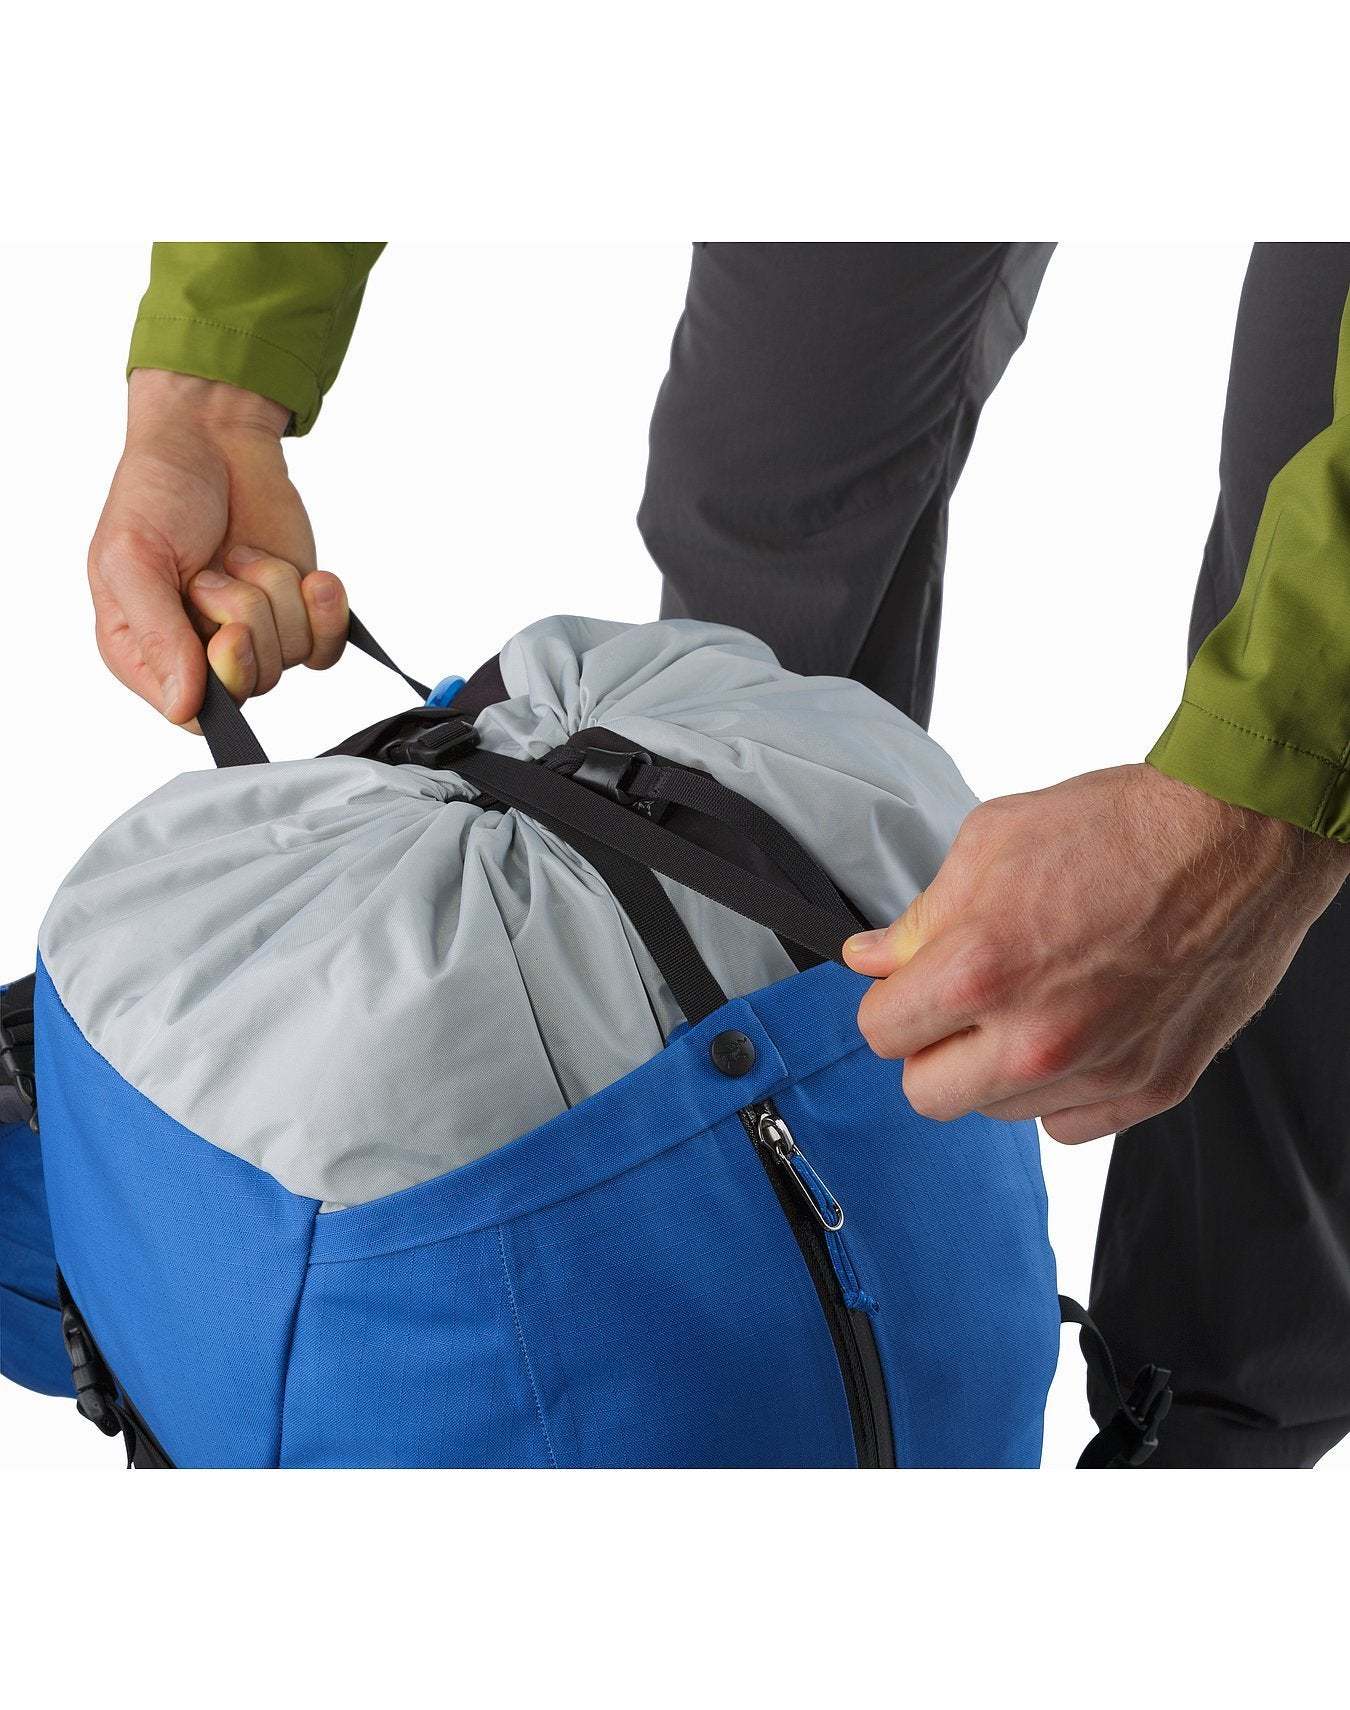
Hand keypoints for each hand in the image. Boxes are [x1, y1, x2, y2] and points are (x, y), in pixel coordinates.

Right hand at [89, 369, 349, 723]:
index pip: (195, 713)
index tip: (227, 632)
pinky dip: (324, 608)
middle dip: (246, 616)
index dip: (223, 679)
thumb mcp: (132, 558)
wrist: (212, 440)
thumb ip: (157, 637)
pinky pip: (327, 646)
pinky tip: (311, 577)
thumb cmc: (157, 492)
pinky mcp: (297, 616)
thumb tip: (181, 708)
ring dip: (274, 592)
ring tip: (240, 553)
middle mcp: (200, 652)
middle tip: (216, 571)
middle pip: (252, 683)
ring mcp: (255, 635)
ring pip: (292, 656)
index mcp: (144, 651)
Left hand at [843, 763, 1349, 1141]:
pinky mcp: (1148, 1087)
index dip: (889, 1001)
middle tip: (959, 1004)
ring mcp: (1097, 1070)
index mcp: (981, 971)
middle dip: (930, 1048)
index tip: (907, 986)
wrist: (1237, 837)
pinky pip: (1065, 1124)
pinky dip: (1059, 1089)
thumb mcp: (991, 843)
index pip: (881, 1032)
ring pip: (997, 1111)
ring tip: (1034, 1000)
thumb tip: (871, 959)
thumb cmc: (1121, 827)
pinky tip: (1075, 1030)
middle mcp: (1036, 1037)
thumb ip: (919, 918)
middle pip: (927, 1094)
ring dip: (995, 1069)